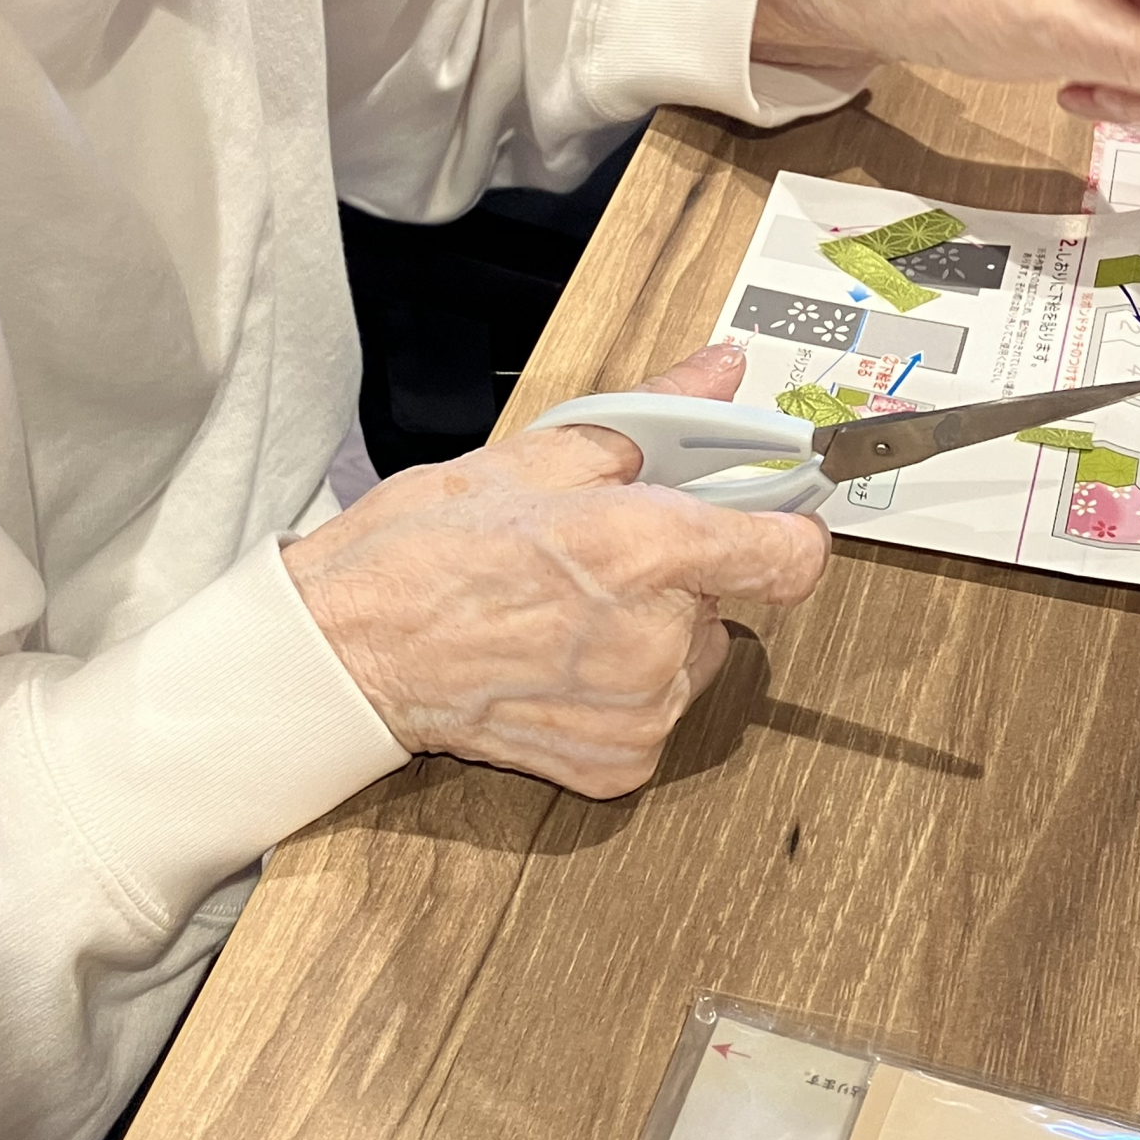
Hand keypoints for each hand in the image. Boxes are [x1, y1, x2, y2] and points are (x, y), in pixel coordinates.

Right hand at [282, 344, 827, 798]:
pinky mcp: (616, 765)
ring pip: (691, 657)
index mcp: (644, 549)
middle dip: (678, 573)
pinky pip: (653, 714)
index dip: (783, 528)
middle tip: (599, 556)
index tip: (767, 518)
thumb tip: (719, 375)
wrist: (350, 649)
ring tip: (564, 611)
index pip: (789, 555)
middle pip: (724, 599)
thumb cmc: (424, 551)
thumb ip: (655, 416)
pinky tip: (554, 663)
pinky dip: (618, 692)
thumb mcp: (538, 452)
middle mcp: (655, 641)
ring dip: (651, 634)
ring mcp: (639, 713)